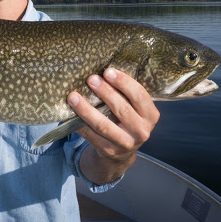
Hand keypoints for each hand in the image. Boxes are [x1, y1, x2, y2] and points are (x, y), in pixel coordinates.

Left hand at [68, 68, 159, 182]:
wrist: (122, 151)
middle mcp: (142, 131)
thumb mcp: (134, 108)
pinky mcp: (109, 151)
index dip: (124, 82)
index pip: (139, 96)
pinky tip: (70, 115)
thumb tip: (103, 69)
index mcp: (150, 115)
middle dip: (105, 92)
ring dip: (86, 110)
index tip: (108, 71)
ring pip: (103, 125)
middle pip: (122, 109)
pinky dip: (80, 124)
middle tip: (90, 79)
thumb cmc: (126, 119)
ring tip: (73, 96)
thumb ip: (126, 93)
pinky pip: (92, 136)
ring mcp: (126, 143)